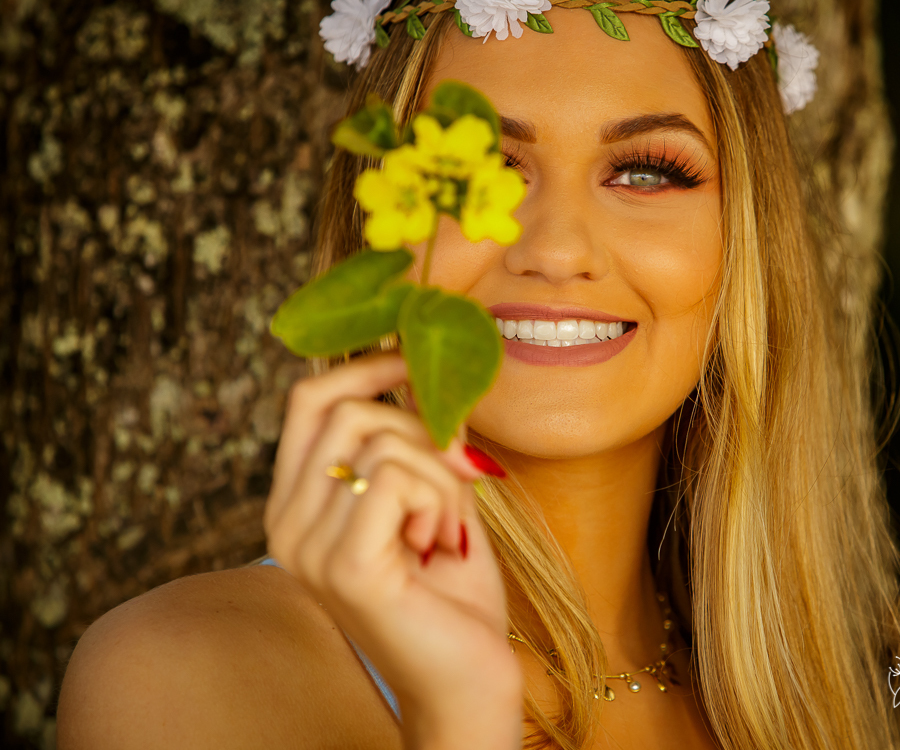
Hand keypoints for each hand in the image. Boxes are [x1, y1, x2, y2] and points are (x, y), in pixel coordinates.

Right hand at [264, 352, 521, 749]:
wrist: (468, 681)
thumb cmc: (453, 592)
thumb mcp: (434, 497)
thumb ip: (418, 440)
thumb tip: (428, 370)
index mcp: (298, 504)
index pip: (307, 400)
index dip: (364, 366)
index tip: (416, 362)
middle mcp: (287, 523)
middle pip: (349, 410)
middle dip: (425, 430)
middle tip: (459, 479)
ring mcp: (308, 546)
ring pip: (383, 441)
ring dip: (441, 476)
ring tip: (445, 531)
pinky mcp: (345, 564)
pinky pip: (397, 475)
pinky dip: (440, 500)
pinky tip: (439, 547)